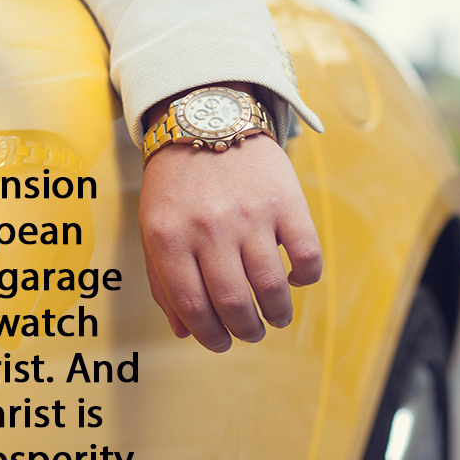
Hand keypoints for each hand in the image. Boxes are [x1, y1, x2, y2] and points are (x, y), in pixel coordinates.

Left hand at [139, 134, 323, 351]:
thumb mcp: (154, 226)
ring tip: (275, 316)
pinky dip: (304, 278)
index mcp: (170, 237)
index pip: (193, 307)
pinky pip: (306, 255)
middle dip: (245, 331)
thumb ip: (163, 279)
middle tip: (251, 333)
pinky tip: (294, 280)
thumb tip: (185, 330)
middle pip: (233, 303)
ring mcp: (250, 214)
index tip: (219, 343)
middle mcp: (209, 228)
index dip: (208, 335)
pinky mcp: (286, 201)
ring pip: (271, 288)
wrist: (207, 117)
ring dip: (276, 314)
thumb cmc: (177, 181)